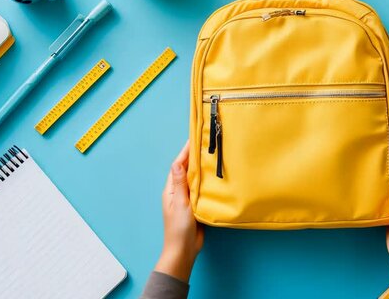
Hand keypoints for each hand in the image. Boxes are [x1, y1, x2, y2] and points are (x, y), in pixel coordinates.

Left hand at [155, 141, 203, 281]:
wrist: (184, 251)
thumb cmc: (179, 228)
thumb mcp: (179, 203)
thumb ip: (180, 183)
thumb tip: (177, 162)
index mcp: (172, 189)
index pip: (179, 165)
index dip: (186, 151)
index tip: (195, 137)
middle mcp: (179, 191)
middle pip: (188, 169)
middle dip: (195, 156)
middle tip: (207, 142)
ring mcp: (188, 198)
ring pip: (196, 178)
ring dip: (203, 168)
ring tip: (214, 155)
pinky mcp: (197, 205)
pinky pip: (203, 189)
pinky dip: (209, 181)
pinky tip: (217, 176)